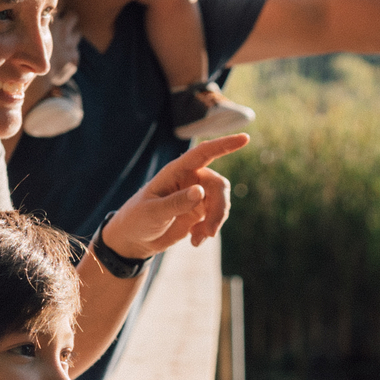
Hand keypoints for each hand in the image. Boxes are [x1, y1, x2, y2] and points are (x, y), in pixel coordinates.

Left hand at [100, 134, 247, 258]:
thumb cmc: (138, 220)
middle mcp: (190, 180)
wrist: (134, 240)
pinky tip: (195, 241)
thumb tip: (200, 192)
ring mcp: (196, 196)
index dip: (225, 145)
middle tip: (211, 231)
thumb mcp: (153, 213)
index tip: (245, 138)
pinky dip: (208, 230)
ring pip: (221, 202)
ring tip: (199, 238)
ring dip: (215, 221)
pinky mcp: (199, 212)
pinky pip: (215, 217)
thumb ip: (176, 202)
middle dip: (219, 208)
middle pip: (218, 185)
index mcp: (176, 172)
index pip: (203, 153)